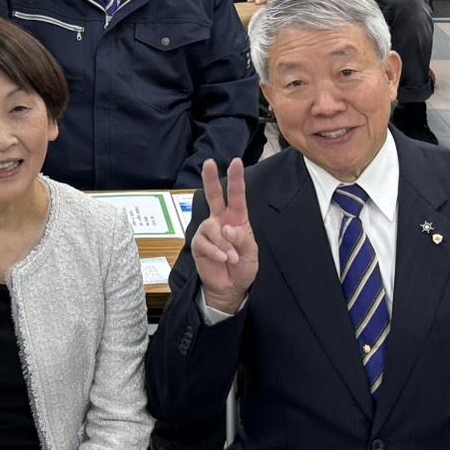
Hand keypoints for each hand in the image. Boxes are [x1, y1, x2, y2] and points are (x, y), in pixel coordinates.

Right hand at [193, 159, 257, 313]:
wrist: (229, 288)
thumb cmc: (242, 267)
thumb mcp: (250, 254)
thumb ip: (241, 239)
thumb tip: (226, 227)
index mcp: (237, 219)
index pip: (237, 196)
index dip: (236, 179)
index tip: (236, 162)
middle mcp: (221, 220)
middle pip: (214, 196)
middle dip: (210, 179)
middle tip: (209, 162)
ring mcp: (208, 232)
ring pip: (212, 227)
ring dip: (224, 243)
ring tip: (231, 257)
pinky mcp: (198, 244)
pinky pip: (205, 243)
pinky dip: (216, 251)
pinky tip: (222, 259)